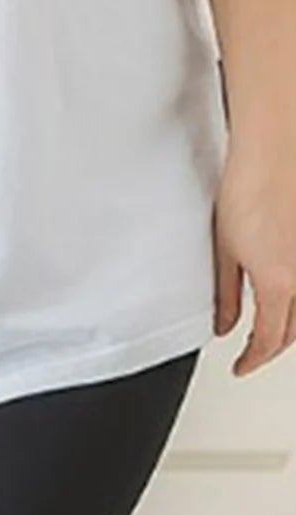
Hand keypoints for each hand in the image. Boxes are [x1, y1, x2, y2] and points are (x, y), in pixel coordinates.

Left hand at [214, 139, 295, 375]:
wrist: (274, 149)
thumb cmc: (248, 190)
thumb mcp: (225, 253)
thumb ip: (228, 295)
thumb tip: (225, 324)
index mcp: (279, 282)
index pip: (270, 339)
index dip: (253, 358)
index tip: (241, 366)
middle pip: (295, 328)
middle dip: (273, 346)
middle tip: (253, 352)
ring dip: (290, 324)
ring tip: (269, 329)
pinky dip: (295, 300)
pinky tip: (284, 295)